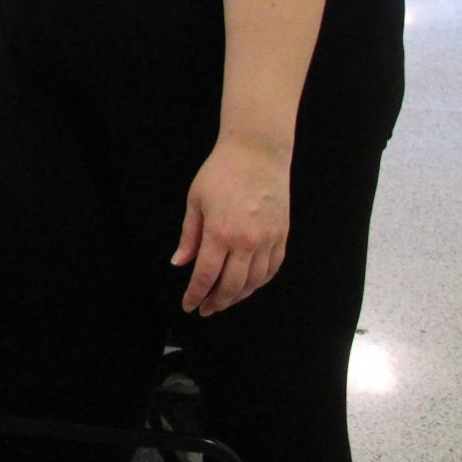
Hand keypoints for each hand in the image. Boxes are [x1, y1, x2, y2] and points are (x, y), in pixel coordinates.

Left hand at [173, 139, 290, 315]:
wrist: (257, 153)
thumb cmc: (221, 172)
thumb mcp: (195, 201)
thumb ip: (189, 236)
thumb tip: (179, 263)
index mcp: (219, 233)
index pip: (205, 276)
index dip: (195, 295)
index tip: (188, 305)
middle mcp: (246, 242)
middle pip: (231, 286)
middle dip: (216, 302)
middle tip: (206, 309)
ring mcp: (267, 240)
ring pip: (254, 282)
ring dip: (238, 296)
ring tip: (224, 300)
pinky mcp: (281, 236)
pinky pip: (271, 269)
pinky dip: (259, 282)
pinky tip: (248, 285)